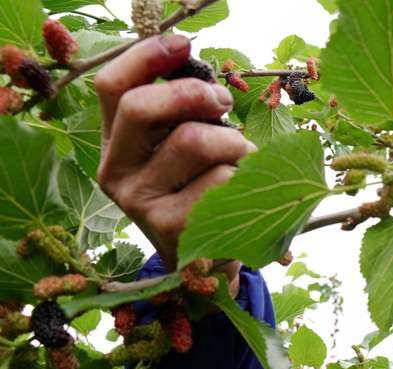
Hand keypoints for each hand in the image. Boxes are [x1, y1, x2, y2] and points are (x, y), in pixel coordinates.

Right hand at [95, 34, 255, 296]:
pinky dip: (249, 175)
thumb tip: (210, 83)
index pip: (112, 88)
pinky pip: (224, 178)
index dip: (147, 58)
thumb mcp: (184, 156)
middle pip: (143, 108)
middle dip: (194, 94)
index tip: (185, 45)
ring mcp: (142, 203)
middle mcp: (117, 174)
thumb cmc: (202, 197)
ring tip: (245, 160)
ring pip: (195, 140)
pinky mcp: (174, 228)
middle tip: (223, 103)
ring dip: (236, 142)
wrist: (208, 268)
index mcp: (116, 147)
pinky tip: (249, 192)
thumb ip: (184, 119)